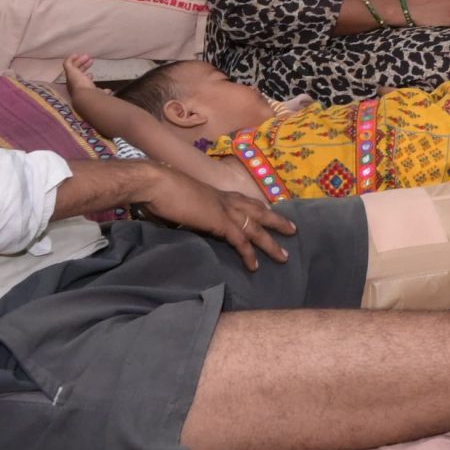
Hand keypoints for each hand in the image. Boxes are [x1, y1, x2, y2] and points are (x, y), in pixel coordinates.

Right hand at [61, 54, 111, 109]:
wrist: (84, 96)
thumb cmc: (92, 95)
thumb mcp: (99, 93)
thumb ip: (103, 92)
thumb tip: (108, 91)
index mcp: (79, 90)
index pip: (82, 81)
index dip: (86, 77)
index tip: (92, 74)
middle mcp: (73, 84)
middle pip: (77, 73)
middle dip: (83, 66)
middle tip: (90, 61)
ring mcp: (70, 77)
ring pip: (73, 67)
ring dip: (80, 61)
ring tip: (87, 56)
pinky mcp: (69, 71)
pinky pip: (67, 63)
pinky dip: (70, 58)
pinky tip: (76, 54)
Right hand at [138, 165, 294, 270]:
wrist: (156, 184)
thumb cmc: (162, 192)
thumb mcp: (182, 203)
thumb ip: (190, 213)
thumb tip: (186, 223)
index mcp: (217, 193)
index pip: (245, 200)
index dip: (259, 207)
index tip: (271, 211)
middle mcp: (226, 199)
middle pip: (259, 211)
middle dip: (277, 221)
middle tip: (292, 230)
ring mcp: (225, 210)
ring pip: (256, 228)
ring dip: (270, 243)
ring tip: (283, 257)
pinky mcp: (219, 222)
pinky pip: (240, 241)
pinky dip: (249, 254)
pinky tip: (254, 266)